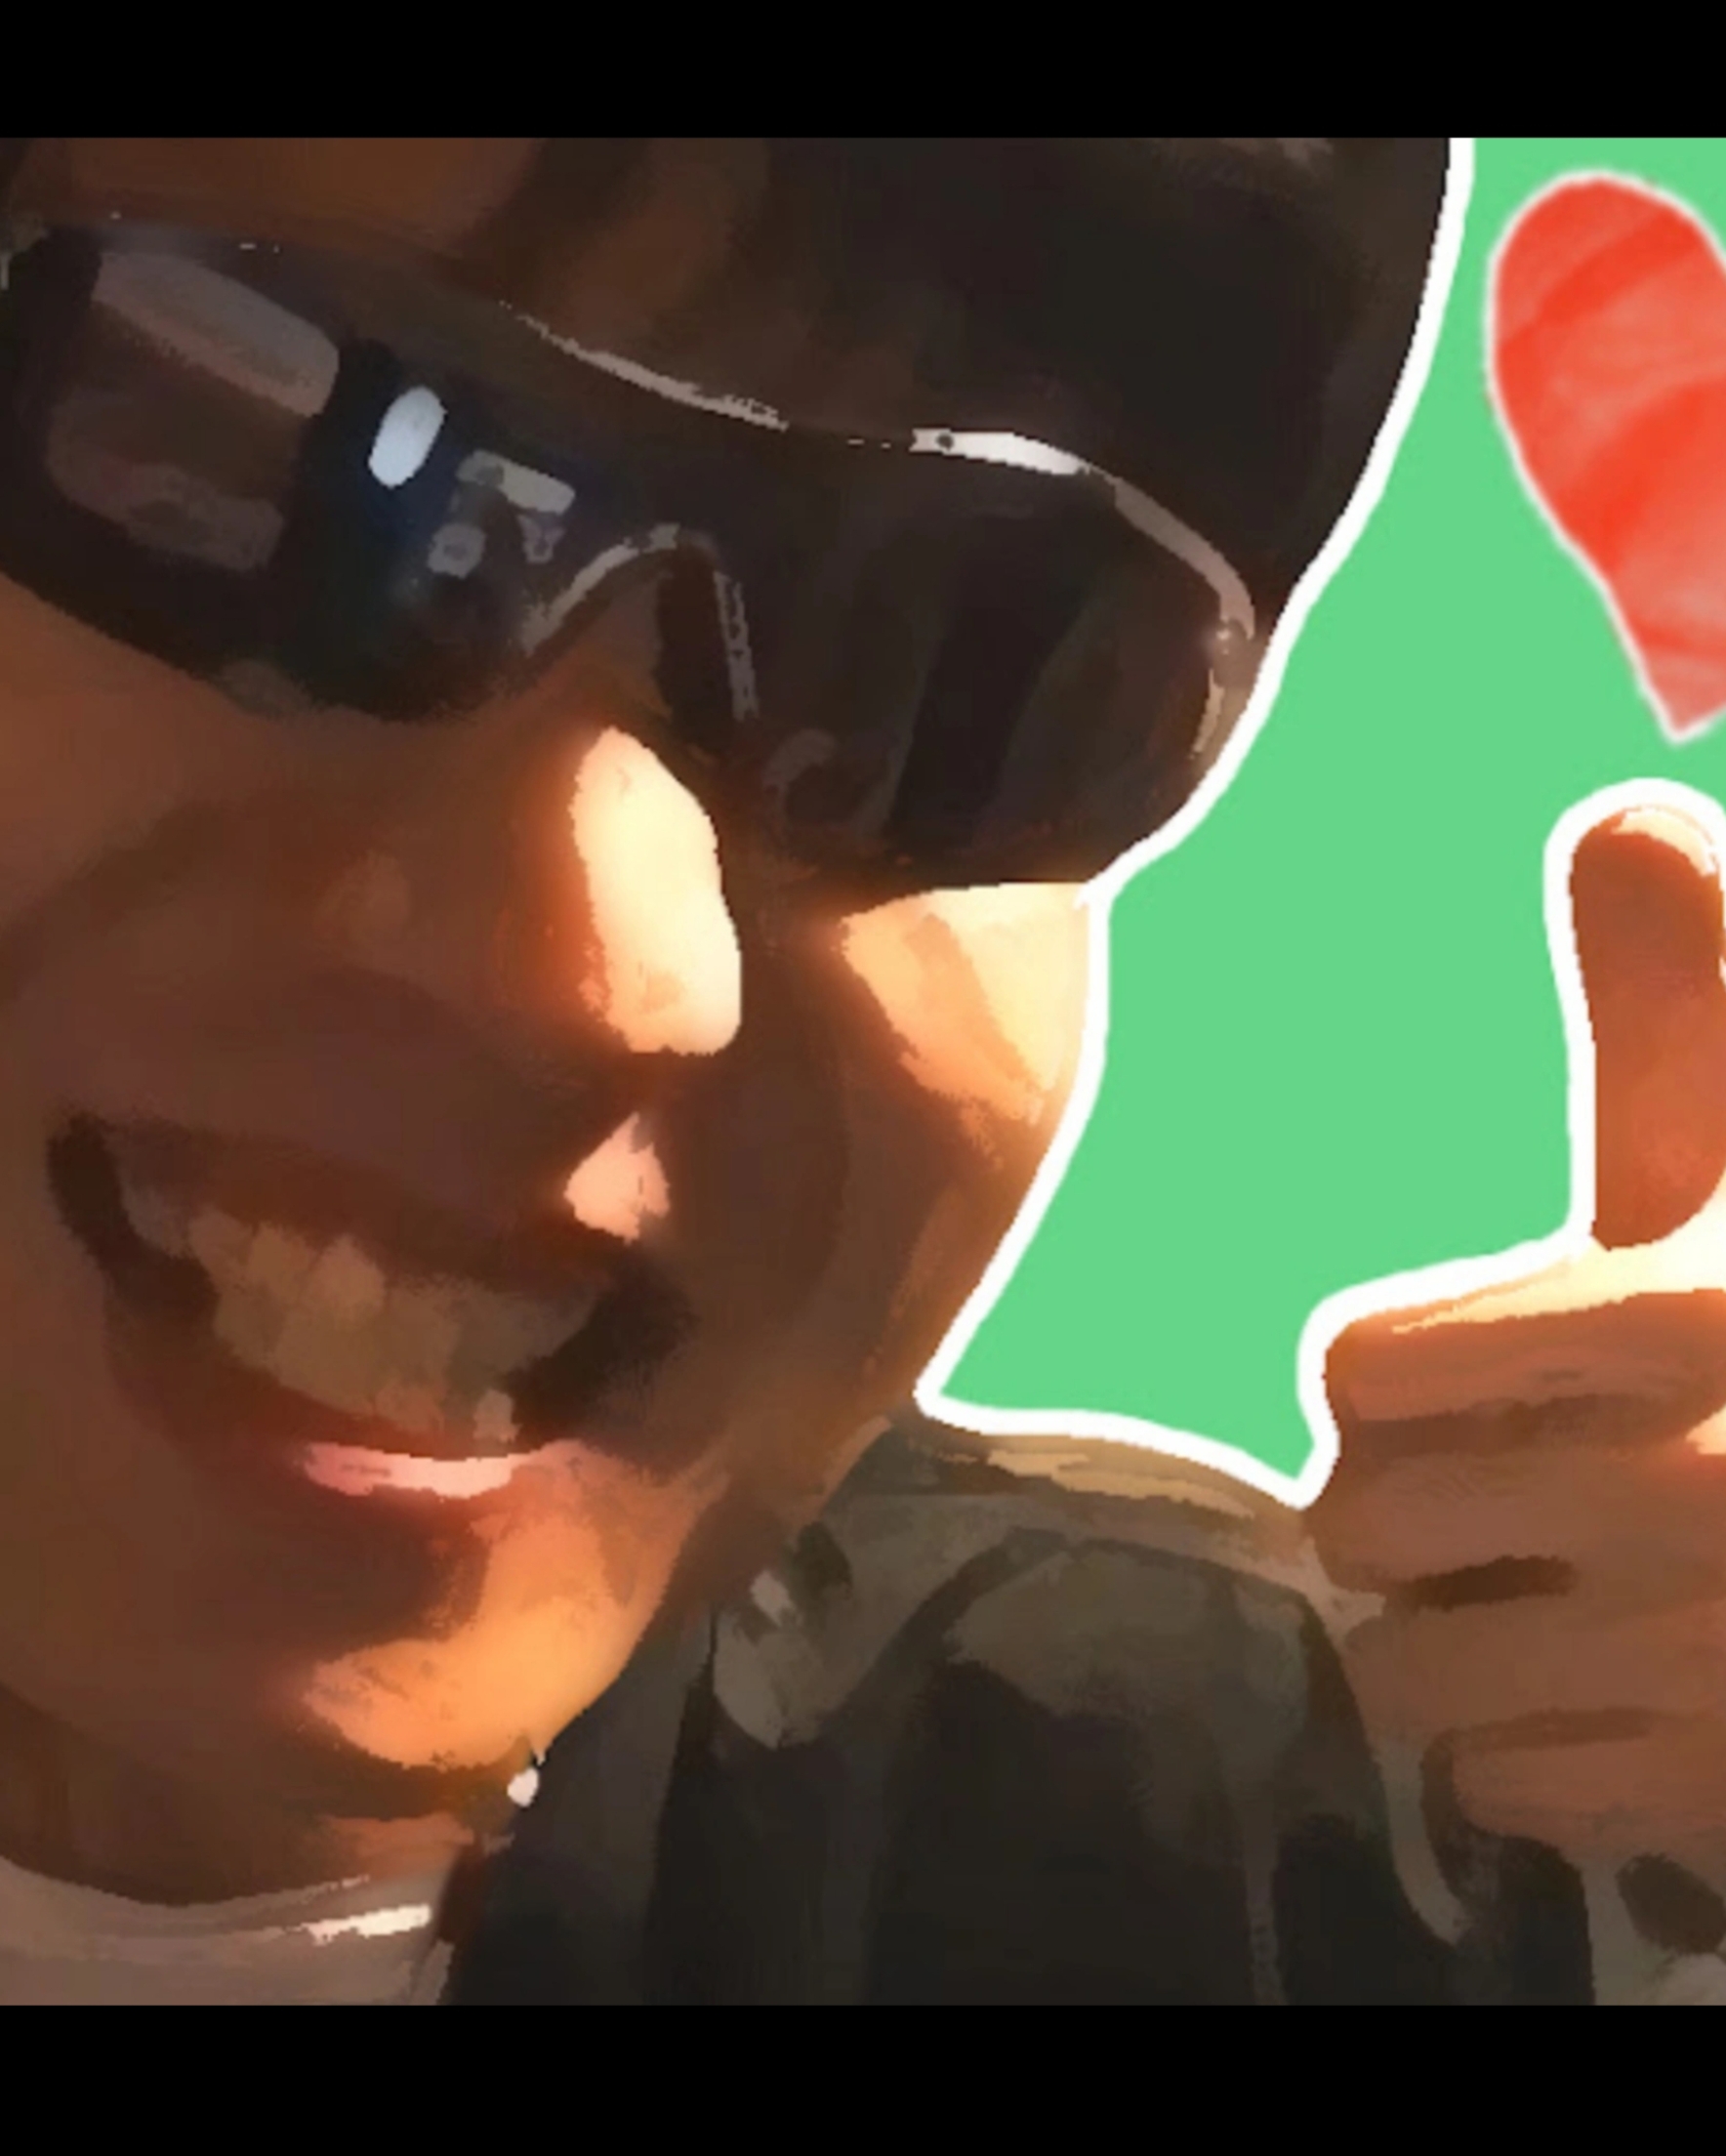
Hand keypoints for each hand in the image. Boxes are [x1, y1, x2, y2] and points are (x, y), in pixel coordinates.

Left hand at [1311, 792, 1725, 1915]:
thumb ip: (1692, 997)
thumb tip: (1613, 809)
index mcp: (1693, 1320)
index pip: (1365, 1374)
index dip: (1391, 1374)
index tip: (1447, 1376)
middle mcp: (1702, 1502)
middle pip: (1364, 1526)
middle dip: (1405, 1507)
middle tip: (1482, 1491)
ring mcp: (1707, 1671)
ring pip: (1409, 1677)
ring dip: (1448, 1633)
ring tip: (1532, 1591)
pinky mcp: (1716, 1805)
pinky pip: (1498, 1794)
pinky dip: (1524, 1753)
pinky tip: (1600, 1693)